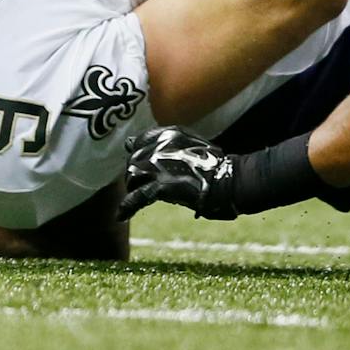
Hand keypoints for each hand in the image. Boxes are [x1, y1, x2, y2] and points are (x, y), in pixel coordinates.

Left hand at [120, 126, 241, 221]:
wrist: (228, 180)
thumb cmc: (212, 165)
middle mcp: (161, 146)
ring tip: (140, 198)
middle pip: (134, 160)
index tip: (143, 163)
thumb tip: (127, 143)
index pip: (140, 141)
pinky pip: (136, 197)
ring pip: (132, 177)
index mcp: (170, 133)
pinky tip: (121, 216)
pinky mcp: (161, 186)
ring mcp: (160, 165)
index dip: (140, 154)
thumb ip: (161, 143)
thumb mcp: (188, 144)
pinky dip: (127, 207)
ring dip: (135, 188)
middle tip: (147, 184)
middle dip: (136, 174)